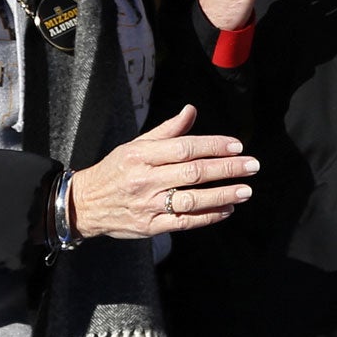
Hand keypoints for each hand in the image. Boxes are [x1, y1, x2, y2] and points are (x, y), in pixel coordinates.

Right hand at [67, 105, 257, 238]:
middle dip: (226, 169)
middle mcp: (145, 180)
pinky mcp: (149, 226)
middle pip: (192, 173)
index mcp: (141, 155)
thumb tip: (191, 110)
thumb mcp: (136, 145)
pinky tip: (227, 210)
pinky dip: (208, 217)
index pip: (185, 148)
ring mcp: (147, 205)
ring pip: (191, 200)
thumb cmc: (116, 169)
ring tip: (245, 191)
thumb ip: (167, 130)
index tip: (237, 145)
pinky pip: (183, 222)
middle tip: (252, 166)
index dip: (213, 146)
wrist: (84, 204)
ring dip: (222, 195)